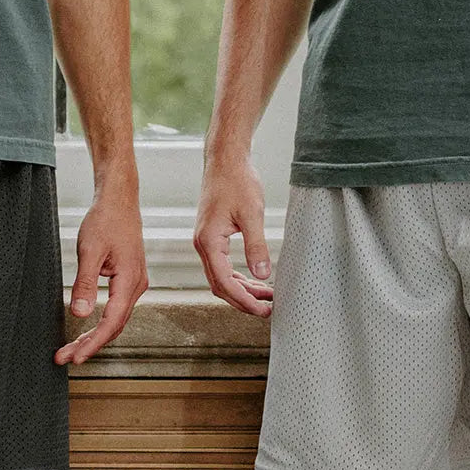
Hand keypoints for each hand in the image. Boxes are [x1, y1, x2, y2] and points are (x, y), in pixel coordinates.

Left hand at [56, 183, 148, 365]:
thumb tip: (78, 313)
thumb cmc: (106, 220)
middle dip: (89, 344)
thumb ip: (85, 283)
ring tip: (71, 349)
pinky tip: (85, 331)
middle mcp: (136, 286)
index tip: (76, 357)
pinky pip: (115, 310)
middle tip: (65, 358)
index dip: (93, 342)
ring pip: (115, 321)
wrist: (119, 201)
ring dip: (94, 337)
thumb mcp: (90, 250)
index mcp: (130, 280)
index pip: (111, 322)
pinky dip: (100, 324)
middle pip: (113, 327)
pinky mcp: (127, 282)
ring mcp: (134, 285)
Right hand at [194, 155, 273, 316]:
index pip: (225, 283)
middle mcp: (203, 245)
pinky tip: (254, 281)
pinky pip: (222, 267)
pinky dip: (238, 278)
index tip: (263, 309)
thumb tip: (263, 274)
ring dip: (242, 290)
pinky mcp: (212, 238)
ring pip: (221, 278)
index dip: (245, 300)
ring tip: (266, 297)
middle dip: (243, 300)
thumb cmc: (237, 181)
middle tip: (267, 310)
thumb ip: (257, 246)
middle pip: (220, 286)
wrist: (226, 160)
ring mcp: (206, 243)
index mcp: (209, 242)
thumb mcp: (252, 214)